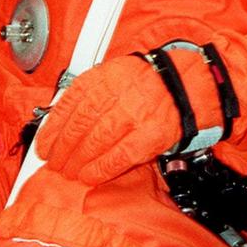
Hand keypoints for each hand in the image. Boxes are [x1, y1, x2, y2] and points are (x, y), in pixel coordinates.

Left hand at [36, 32, 246, 185]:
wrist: (202, 84)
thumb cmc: (162, 79)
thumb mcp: (125, 72)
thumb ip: (97, 88)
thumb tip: (64, 113)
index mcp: (111, 73)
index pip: (72, 100)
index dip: (54, 125)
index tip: (44, 141)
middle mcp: (121, 90)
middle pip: (81, 123)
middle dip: (63, 147)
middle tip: (55, 161)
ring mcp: (136, 112)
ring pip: (96, 141)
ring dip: (78, 161)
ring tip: (70, 171)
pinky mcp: (152, 133)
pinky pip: (119, 155)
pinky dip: (101, 168)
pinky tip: (91, 175)